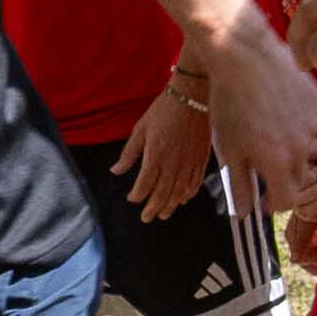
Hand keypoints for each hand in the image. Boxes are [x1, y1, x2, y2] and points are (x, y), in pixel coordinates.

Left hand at [118, 70, 217, 218]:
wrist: (191, 97)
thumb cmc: (162, 110)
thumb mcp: (140, 129)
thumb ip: (129, 154)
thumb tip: (115, 171)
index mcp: (155, 156)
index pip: (144, 185)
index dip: (137, 196)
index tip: (132, 199)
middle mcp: (173, 164)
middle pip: (162, 193)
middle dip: (153, 208)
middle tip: (147, 218)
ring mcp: (189, 163)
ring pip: (179, 192)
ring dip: (170, 205)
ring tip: (163, 214)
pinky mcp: (201, 159)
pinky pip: (195, 182)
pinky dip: (189, 193)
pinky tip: (184, 199)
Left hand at [195, 13, 316, 209]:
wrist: (242, 53)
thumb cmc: (229, 102)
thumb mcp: (228, 149)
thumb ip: (240, 185)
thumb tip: (245, 213)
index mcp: (279, 164)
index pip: (287, 200)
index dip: (273, 200)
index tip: (262, 193)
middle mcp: (303, 147)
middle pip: (299, 175)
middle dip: (282, 173)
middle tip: (260, 154)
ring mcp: (314, 121)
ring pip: (305, 145)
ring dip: (289, 143)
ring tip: (265, 120)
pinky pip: (310, 119)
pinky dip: (297, 118)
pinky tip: (277, 101)